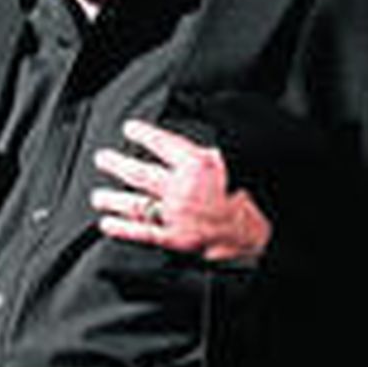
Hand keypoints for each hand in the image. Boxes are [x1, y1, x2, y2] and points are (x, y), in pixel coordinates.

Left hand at [91, 118, 271, 264]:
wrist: (270, 231)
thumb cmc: (259, 194)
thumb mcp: (239, 157)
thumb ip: (212, 149)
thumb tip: (199, 132)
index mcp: (198, 164)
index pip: (162, 143)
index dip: (143, 134)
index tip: (130, 128)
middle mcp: (181, 187)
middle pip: (140, 173)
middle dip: (117, 164)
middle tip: (102, 158)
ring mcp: (176, 214)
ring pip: (135, 203)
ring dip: (112, 198)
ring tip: (98, 196)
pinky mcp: (177, 238)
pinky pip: (142, 232)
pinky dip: (122, 228)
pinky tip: (107, 224)